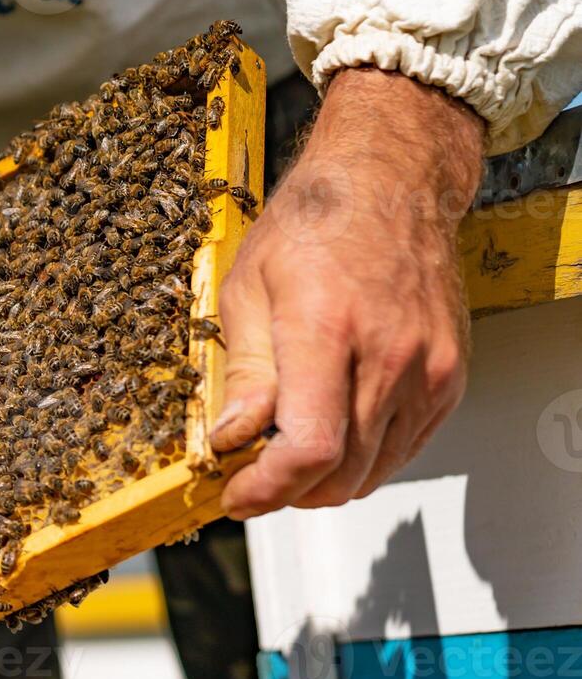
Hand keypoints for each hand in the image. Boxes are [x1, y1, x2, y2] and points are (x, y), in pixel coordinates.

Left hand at [210, 68, 484, 518]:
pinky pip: (404, 449)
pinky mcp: (448, 378)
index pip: (310, 447)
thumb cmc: (315, 224)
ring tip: (287, 454)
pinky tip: (332, 434)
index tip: (237, 495)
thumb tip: (231, 438)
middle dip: (287, 491)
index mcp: (329, 330)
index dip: (268, 488)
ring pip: (373, 471)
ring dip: (324, 482)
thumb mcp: (248, 290)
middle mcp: (390, 356)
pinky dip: (364, 460)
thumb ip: (244, 374)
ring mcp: (428, 370)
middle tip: (251, 476)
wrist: (391, 183)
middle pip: (341, 472)